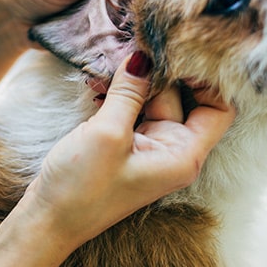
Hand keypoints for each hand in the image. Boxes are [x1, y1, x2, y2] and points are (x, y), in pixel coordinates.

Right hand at [22, 51, 234, 247]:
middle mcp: (172, 150)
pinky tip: (97, 82)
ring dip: (133, 82)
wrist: (47, 221)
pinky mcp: (126, 144)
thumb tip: (144, 55)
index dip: (207, 80)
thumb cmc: (81, 189)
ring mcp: (148, 147)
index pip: (219, 109)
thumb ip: (129, 91)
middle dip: (159, 72)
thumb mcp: (108, 133)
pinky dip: (119, 94)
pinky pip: (132, 109)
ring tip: (110, 62)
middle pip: (182, 98)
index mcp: (183, 155)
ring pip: (153, 100)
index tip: (180, 53)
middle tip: (136, 45)